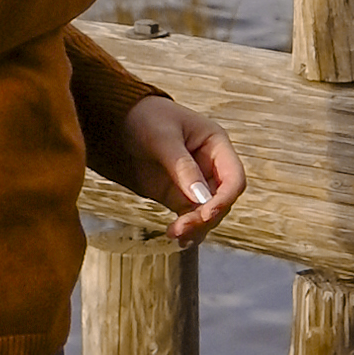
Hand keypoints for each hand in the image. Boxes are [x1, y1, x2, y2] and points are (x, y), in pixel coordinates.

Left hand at [113, 90, 244, 244]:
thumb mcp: (162, 138)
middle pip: (222, 201)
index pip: (234, 178)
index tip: (207, 213)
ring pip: (207, 213)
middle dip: (205, 216)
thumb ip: (182, 167)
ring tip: (174, 234)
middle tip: (182, 227)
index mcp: (216, 144)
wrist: (119, 121)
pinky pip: (189, 216)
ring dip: (195, 227)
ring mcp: (195, 183)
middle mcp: (211, 166)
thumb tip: (201, 198)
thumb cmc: (146, 118)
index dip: (225, 198)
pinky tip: (175, 236)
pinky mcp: (178, 195)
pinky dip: (185, 228)